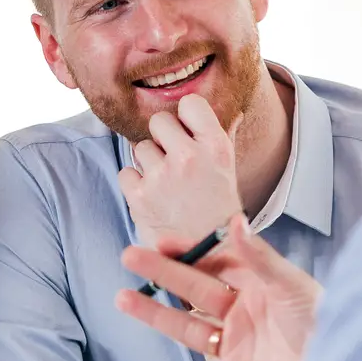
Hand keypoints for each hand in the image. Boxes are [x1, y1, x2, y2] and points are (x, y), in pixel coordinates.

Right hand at [114, 214, 322, 360]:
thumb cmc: (326, 325)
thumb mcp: (293, 287)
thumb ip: (260, 258)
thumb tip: (234, 221)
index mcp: (258, 288)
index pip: (215, 264)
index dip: (188, 252)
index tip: (161, 242)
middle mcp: (242, 316)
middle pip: (192, 292)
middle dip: (161, 275)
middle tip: (130, 257)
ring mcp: (235, 351)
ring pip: (186, 330)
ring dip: (154, 317)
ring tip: (122, 300)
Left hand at [117, 94, 240, 258]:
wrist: (210, 257)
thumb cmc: (219, 210)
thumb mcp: (228, 171)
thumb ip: (222, 138)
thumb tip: (235, 111)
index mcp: (215, 147)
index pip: (190, 103)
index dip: (185, 116)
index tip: (186, 131)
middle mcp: (188, 158)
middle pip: (159, 121)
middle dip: (163, 138)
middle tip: (173, 161)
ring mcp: (162, 177)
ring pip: (140, 148)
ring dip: (148, 164)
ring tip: (166, 185)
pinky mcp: (140, 196)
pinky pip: (126, 173)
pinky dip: (135, 185)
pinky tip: (153, 198)